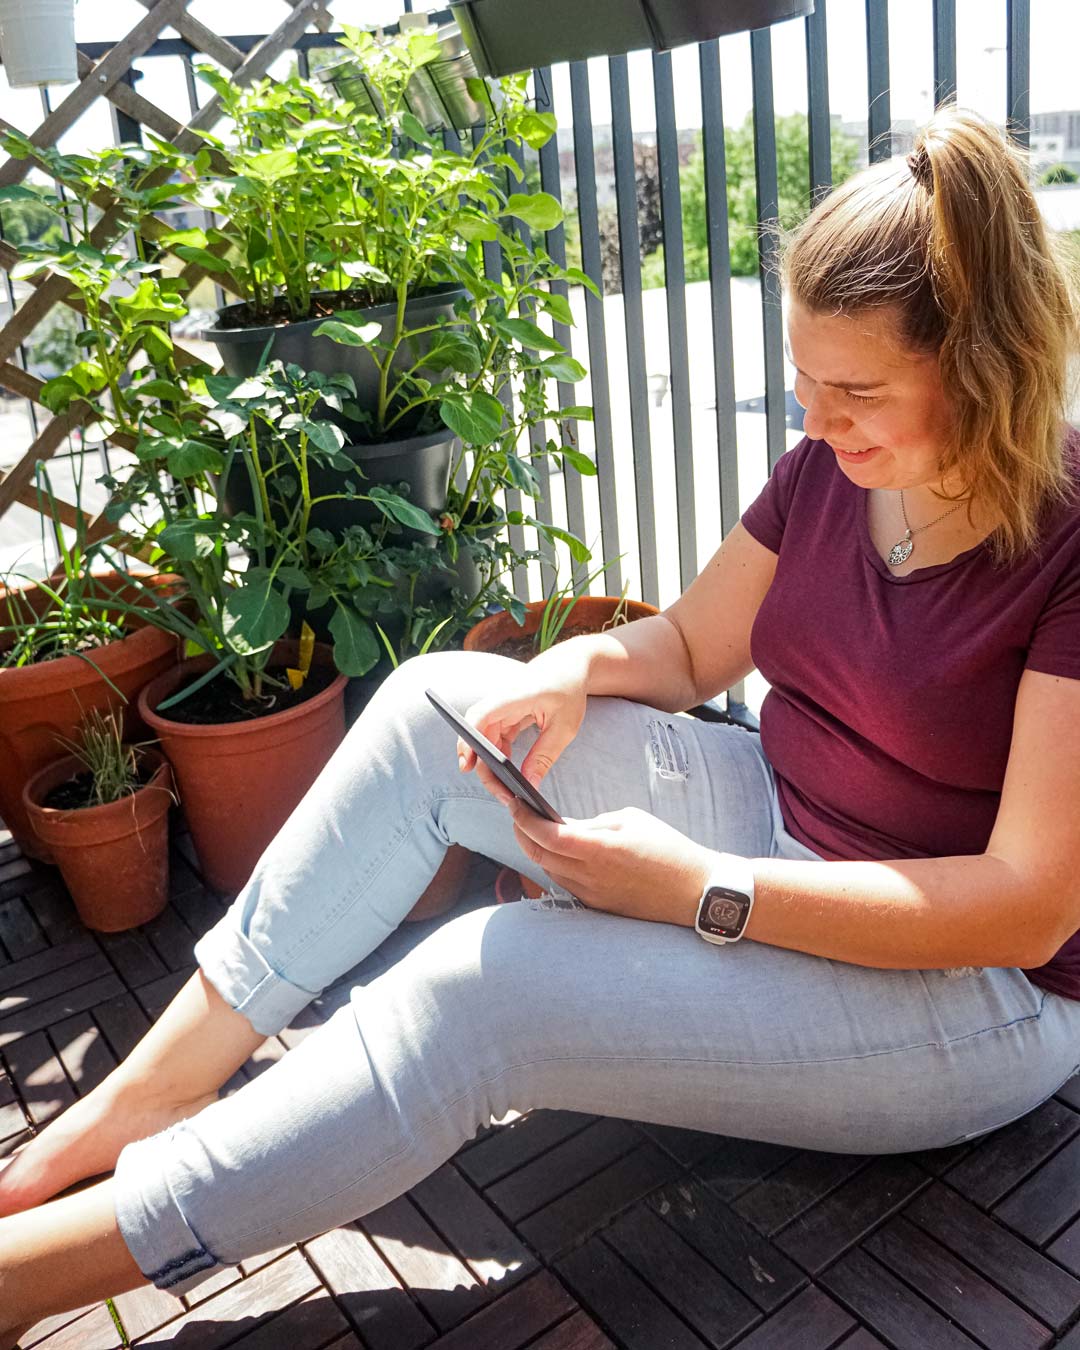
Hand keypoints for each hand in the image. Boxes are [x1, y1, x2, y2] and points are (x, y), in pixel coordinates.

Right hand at [458, 645, 590, 804]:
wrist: (569, 666)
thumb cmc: (569, 691)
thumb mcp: (565, 727)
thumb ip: (544, 756)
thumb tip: (529, 785)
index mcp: (517, 696)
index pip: (482, 714)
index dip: (469, 739)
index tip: (468, 764)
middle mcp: (502, 700)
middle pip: (478, 733)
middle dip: (481, 764)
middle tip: (499, 793)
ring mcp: (501, 707)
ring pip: (483, 738)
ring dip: (488, 763)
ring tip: (505, 790)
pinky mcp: (504, 714)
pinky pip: (493, 737)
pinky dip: (497, 755)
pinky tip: (507, 774)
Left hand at [509, 800, 715, 925]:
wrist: (695, 891)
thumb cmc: (668, 849)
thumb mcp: (630, 821)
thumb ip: (593, 824)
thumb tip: (566, 826)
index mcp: (600, 850)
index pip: (546, 835)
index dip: (524, 819)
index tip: (515, 803)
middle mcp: (591, 877)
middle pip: (539, 856)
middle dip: (522, 834)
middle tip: (518, 815)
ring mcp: (593, 895)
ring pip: (549, 872)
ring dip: (537, 851)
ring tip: (535, 831)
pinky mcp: (599, 906)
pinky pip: (566, 885)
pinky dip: (555, 867)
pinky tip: (559, 854)